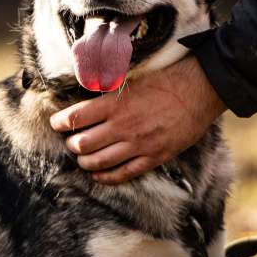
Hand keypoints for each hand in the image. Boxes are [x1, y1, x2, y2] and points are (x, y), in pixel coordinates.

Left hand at [49, 56, 225, 183]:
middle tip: (72, 141)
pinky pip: (122, 174)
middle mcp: (122, 126)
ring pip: (97, 162)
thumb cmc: (165, 80)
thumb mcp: (131, 80)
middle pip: (81, 144)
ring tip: (82, 158)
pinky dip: (104, 177)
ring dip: (84, 162)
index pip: (74, 118)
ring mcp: (138, 144)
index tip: (56, 123)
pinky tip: (97, 175)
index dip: (59, 123)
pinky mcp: (153, 157)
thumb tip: (84, 99)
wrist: (200, 89)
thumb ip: (107, 92)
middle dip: (71, 144)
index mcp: (114, 104)